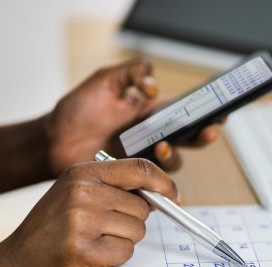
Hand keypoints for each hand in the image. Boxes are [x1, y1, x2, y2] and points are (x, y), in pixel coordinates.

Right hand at [0, 158, 177, 266]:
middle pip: (142, 206)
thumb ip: (114, 189)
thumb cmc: (50, 232)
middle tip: (104, 231)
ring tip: (93, 243)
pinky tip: (90, 258)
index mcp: (81, 172)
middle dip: (132, 223)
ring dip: (122, 243)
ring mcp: (80, 220)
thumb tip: (158, 195)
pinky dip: (114, 260)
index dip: (163, 182)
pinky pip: (125, 253)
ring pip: (137, 231)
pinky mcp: (81, 249)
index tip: (173, 196)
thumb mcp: (76, 196)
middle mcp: (81, 191)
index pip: (139, 168)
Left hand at [45, 59, 223, 174]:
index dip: (204, 113)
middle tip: (206, 131)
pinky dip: (162, 188)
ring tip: (161, 148)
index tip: (219, 112)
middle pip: (187, 138)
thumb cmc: (77, 109)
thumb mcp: (104, 81)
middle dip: (201, 135)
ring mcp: (143, 157)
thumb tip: (154, 83)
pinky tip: (162, 186)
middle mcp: (151, 135)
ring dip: (174, 156)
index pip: (184, 111)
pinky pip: (154, 184)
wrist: (53, 142)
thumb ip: (131, 73)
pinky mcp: (132, 177)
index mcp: (150, 111)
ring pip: (173, 162)